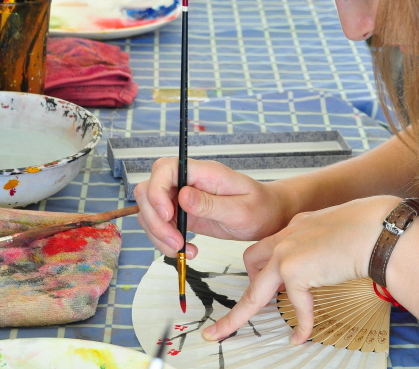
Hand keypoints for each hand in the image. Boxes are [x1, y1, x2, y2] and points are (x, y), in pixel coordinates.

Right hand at [134, 157, 290, 259]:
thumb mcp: (241, 209)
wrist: (269, 216)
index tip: (168, 215)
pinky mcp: (182, 214)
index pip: (165, 168)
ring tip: (182, 250)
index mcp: (204, 172)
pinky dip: (165, 241)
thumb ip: (211, 204)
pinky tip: (185, 250)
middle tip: (176, 242)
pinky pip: (160, 225)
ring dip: (158, 234)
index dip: (157, 190)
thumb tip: (182, 196)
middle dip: (155, 220)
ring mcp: (182, 197)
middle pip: (149, 190)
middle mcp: (189, 181)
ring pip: (150, 210)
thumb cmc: (261, 207)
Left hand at [202, 195, 400, 343]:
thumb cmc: (371, 228)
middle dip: (248, 285)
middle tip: (241, 310)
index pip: (273, 245)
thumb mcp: (338, 230)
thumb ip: (323, 245)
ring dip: (241, 313)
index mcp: (298, 226)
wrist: (378, 228)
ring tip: (228, 330)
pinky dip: (302, 324)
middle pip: (252, 261)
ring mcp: (288, 253)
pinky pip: (296, 306)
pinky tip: (301, 336)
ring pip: (256, 290)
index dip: (268, 264)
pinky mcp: (295, 271)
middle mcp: (287, 236)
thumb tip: (324, 265)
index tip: (260, 276)